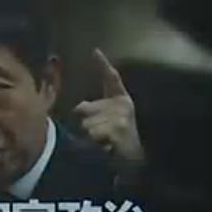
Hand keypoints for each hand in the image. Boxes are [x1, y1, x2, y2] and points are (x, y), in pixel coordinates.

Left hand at [73, 48, 144, 165]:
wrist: (133, 161)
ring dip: (87, 137)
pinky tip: (105, 146)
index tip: (95, 51)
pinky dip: (93, 143)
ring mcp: (120, 117)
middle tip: (98, 135)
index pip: (112, 78)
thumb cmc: (118, 140)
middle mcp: (123, 105)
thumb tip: (78, 105)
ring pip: (85, 123)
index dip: (103, 64)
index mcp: (122, 99)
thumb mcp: (110, 120)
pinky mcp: (117, 129)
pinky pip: (91, 132)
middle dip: (84, 124)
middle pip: (83, 109)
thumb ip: (94, 109)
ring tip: (102, 143)